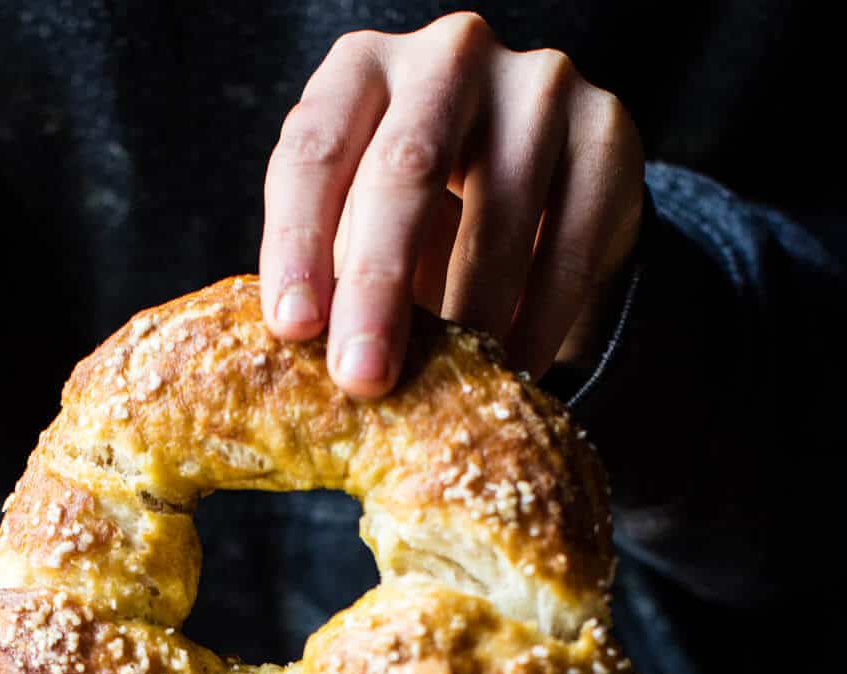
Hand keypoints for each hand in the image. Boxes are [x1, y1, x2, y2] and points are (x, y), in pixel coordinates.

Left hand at [260, 11, 643, 390]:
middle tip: (363, 378)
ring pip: (498, 218)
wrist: (540, 180)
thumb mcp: (360, 221)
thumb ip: (332, 270)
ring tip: (446, 393)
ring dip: (469, 321)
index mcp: (362, 68)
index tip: (292, 329)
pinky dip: (538, 324)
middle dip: (378, 286)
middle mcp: (449, 57)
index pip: (314, 149)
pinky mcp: (604, 131)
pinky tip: (513, 372)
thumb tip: (305, 362)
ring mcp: (537, 85)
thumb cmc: (423, 211)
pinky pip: (568, 247)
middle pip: (405, 171)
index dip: (298, 241)